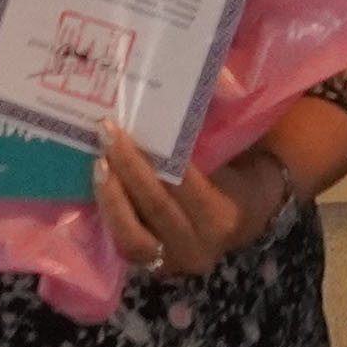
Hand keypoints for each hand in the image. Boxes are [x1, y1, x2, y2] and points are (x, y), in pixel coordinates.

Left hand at [97, 129, 287, 279]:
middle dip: (128, 170)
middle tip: (107, 134)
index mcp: (225, 217)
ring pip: (134, 238)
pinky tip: (100, 186)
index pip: (188, 188)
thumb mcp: (242, 143)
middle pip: (157, 208)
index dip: (159, 161)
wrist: (249, 213)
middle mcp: (201, 247)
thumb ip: (227, 113)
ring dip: (112, 199)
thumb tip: (221, 79)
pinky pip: (125, 246)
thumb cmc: (240, 169)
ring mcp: (175, 262)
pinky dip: (111, 216)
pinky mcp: (154, 267)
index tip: (133, 131)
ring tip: (98, 163)